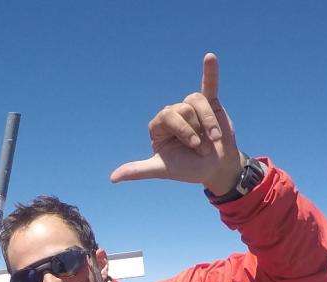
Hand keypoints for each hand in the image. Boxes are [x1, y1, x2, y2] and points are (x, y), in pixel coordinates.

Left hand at [109, 53, 242, 195]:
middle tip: (202, 148)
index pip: (167, 116)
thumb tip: (112, 178)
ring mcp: (190, 108)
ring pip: (198, 101)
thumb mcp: (161, 169)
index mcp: (158, 126)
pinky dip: (210, 71)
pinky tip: (210, 57)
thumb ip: (138, 170)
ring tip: (214, 138)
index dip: (184, 130)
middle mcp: (172, 114)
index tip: (194, 146)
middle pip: (184, 109)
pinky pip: (209, 84)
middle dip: (196, 130)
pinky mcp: (209, 103)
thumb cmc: (187, 168)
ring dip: (209, 121)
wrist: (214, 167)